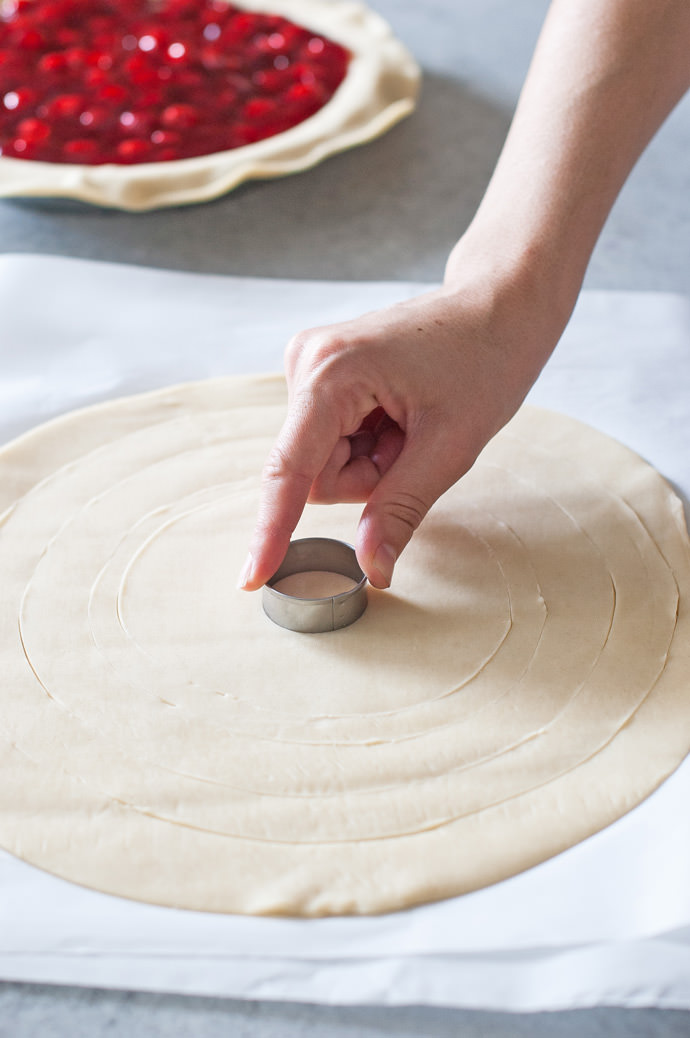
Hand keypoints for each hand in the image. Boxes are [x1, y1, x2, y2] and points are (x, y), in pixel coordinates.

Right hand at [239, 258, 565, 590]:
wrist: (497, 307)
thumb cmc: (484, 360)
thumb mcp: (450, 446)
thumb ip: (400, 509)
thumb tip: (371, 570)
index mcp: (332, 373)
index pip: (291, 471)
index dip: (273, 530)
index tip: (251, 578)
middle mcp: (307, 363)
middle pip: (314, 473)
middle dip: (367, 478)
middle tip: (416, 445)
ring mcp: (311, 366)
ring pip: (323, 463)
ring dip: (372, 462)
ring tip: (412, 424)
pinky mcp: (321, 374)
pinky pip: (332, 442)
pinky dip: (370, 445)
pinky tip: (399, 416)